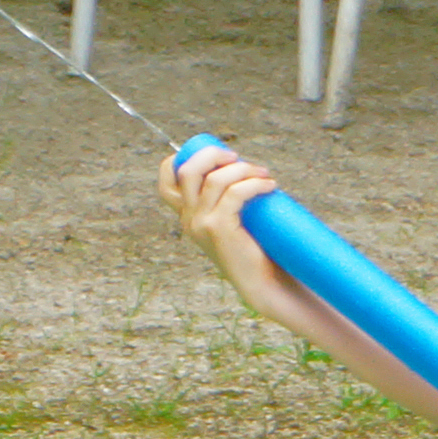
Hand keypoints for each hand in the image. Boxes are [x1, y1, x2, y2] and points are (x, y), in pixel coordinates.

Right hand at [162, 142, 277, 261]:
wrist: (264, 284)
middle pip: (187, 170)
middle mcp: (188, 220)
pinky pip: (235, 193)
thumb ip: (230, 206)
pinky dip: (254, 184)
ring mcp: (200, 224)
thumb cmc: (257, 251)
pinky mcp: (218, 228)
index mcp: (188, 217)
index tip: (218, 157)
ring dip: (243, 169)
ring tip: (264, 174)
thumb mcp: (233, 225)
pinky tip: (270, 186)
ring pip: (215, 179)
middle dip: (213, 154)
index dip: (183, 160)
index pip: (167, 183)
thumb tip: (249, 171)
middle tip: (239, 158)